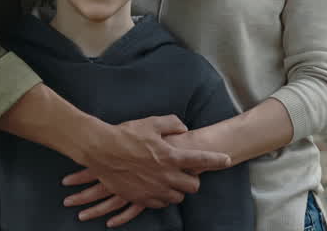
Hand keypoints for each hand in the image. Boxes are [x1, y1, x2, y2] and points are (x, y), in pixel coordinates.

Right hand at [62, 116, 228, 223]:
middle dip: (193, 179)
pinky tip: (156, 187)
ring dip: (177, 189)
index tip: (227, 160)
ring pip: (177, 197)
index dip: (217, 160)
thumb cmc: (125, 134)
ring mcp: (153, 189)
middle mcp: (165, 176)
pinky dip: (162, 197)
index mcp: (170, 156)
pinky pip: (160, 204)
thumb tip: (183, 128)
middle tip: (186, 172)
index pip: (201, 160)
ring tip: (169, 179)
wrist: (100, 150)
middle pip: (193, 186)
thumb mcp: (150, 123)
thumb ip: (172, 124)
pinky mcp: (141, 198)